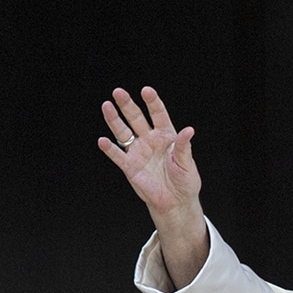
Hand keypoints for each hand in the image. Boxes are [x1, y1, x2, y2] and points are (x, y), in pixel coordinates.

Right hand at [98, 87, 207, 288]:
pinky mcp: (130, 166)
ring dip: (114, 120)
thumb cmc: (185, 181)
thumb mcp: (187, 163)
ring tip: (106, 106)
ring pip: (124, 132)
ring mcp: (138, 152)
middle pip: (137, 118)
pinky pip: (117, 155)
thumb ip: (184, 147)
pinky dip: (110, 149)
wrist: (176, 202)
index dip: (153, 102)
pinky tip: (103, 141)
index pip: (159, 114)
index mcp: (167, 135)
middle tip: (118, 92)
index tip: (147, 91)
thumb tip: (189, 130)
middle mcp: (150, 140)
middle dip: (128, 105)